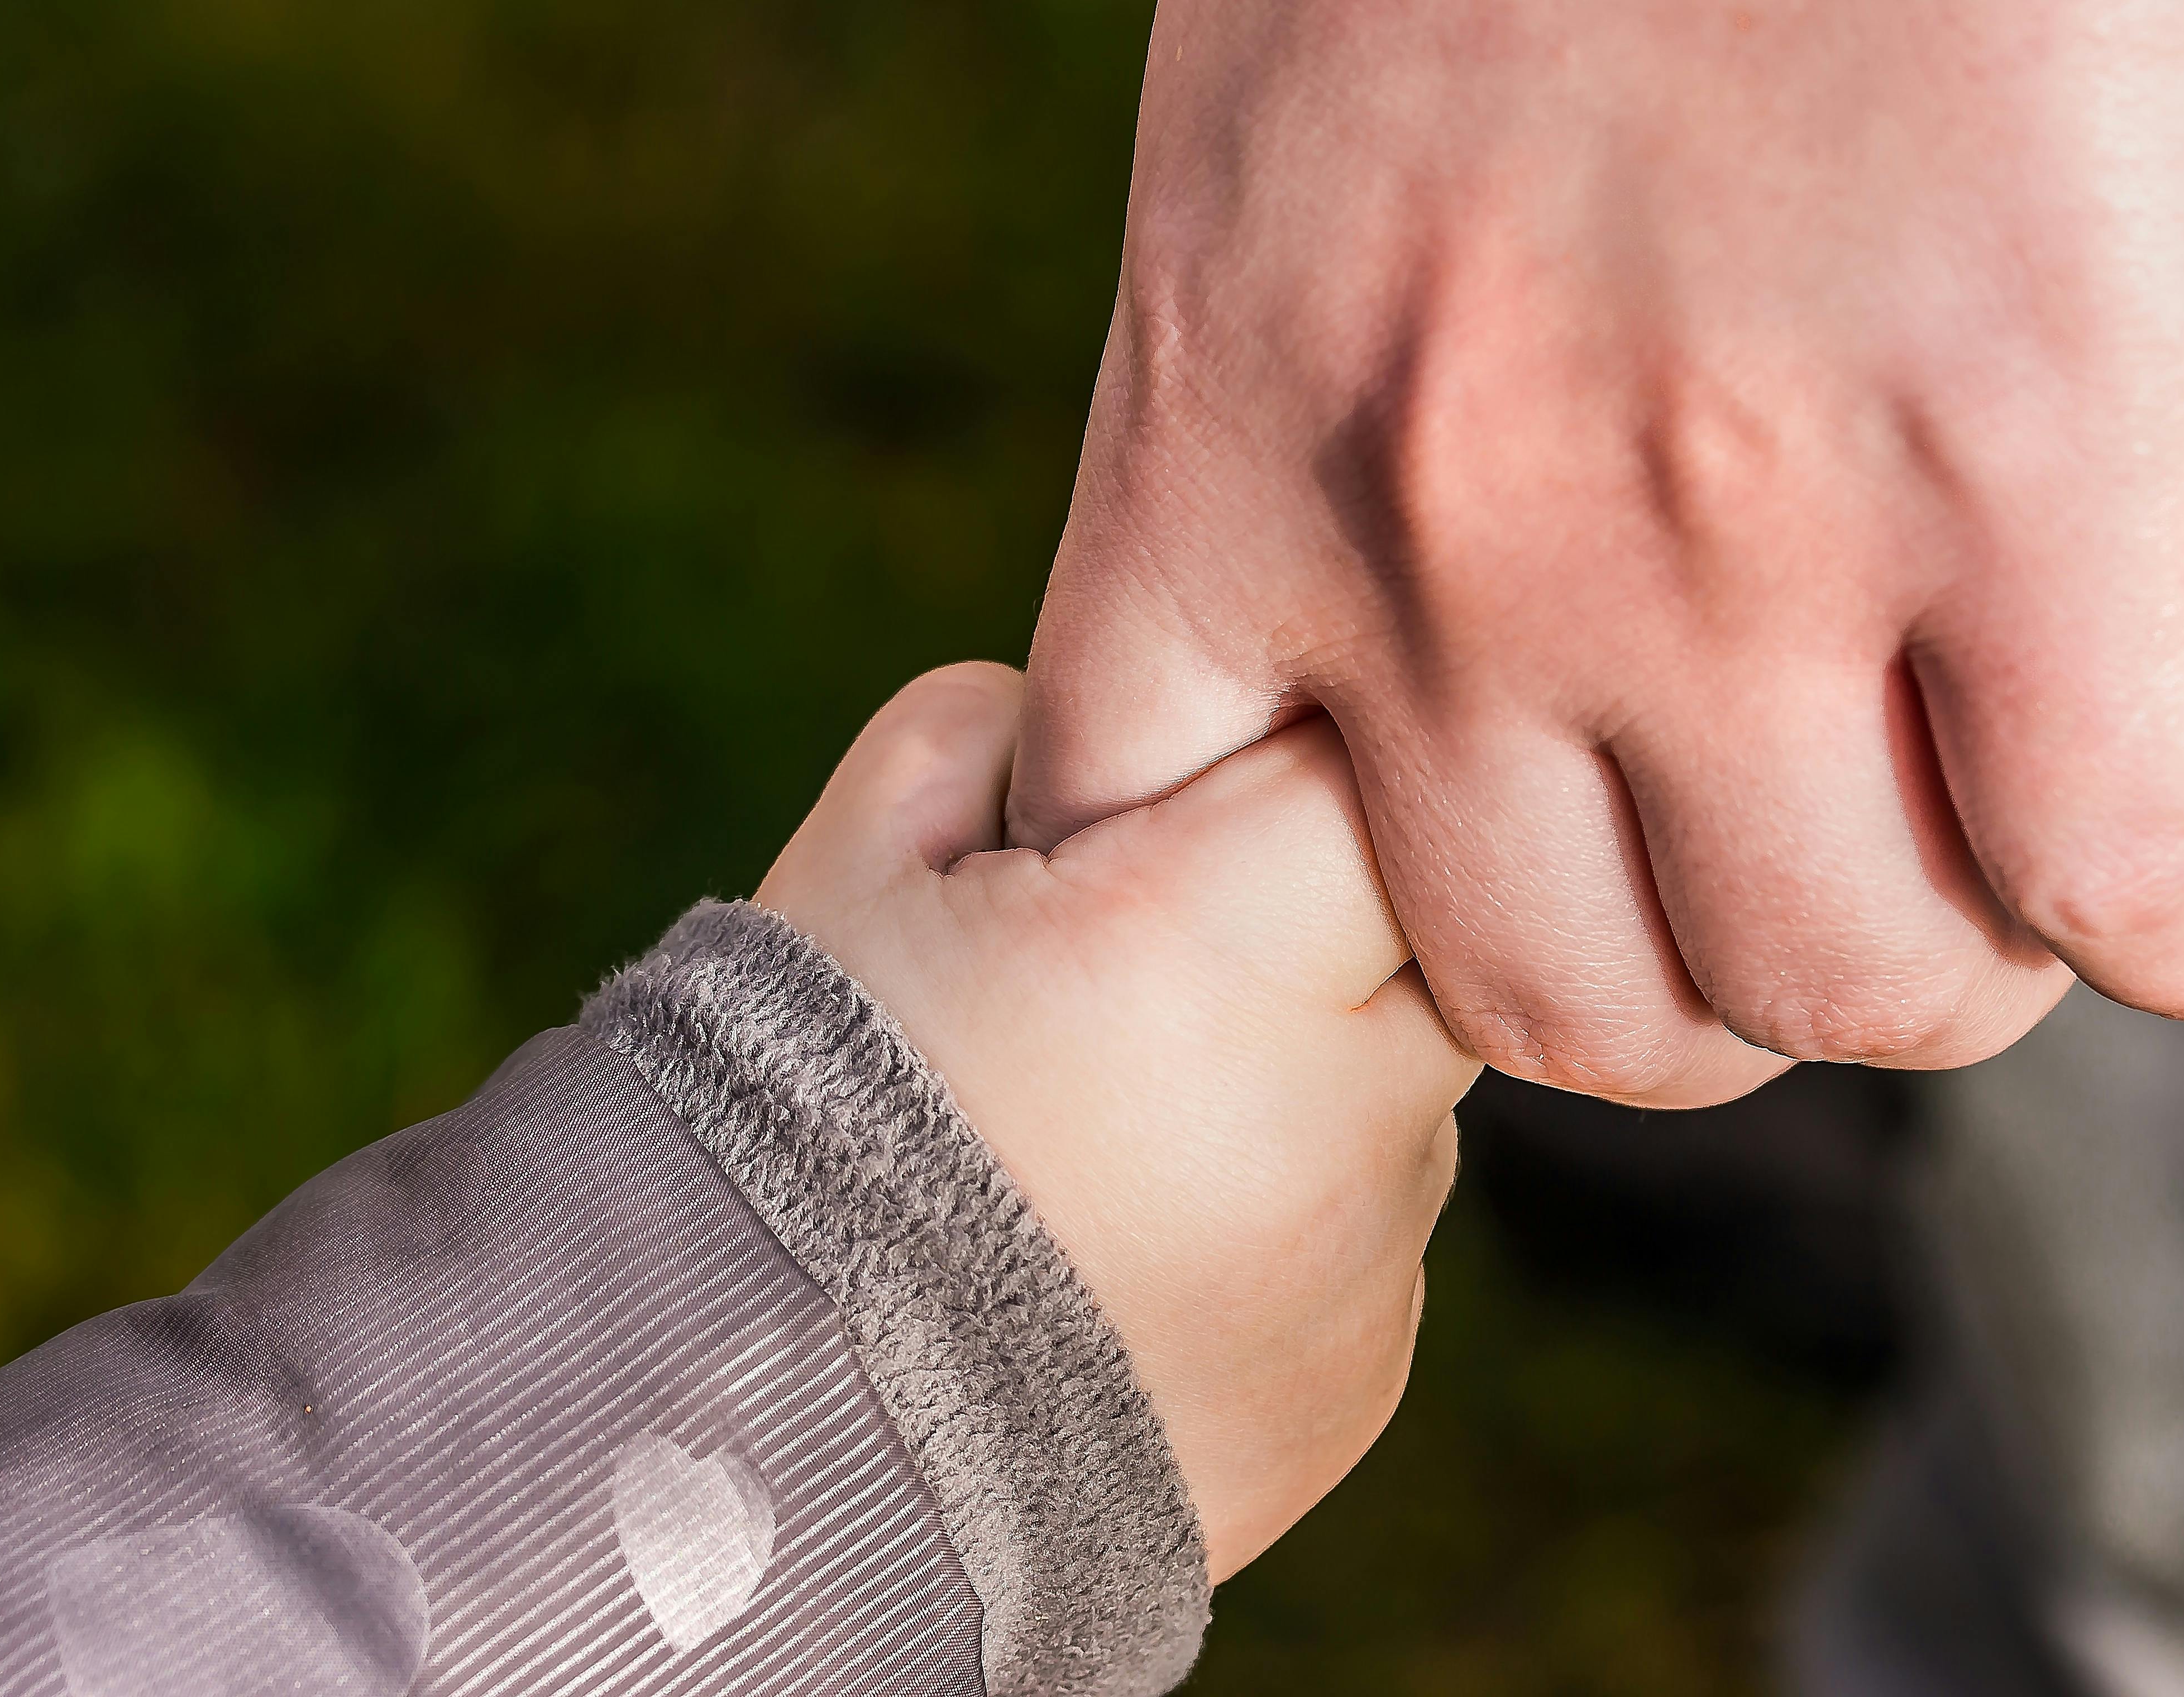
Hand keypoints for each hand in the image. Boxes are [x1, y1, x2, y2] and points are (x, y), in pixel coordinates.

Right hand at [760, 665, 1478, 1578]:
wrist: (758, 1458)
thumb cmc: (784, 1125)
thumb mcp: (851, 870)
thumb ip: (999, 733)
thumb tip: (1102, 725)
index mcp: (1215, 945)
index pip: (1367, 769)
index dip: (1274, 760)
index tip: (1181, 802)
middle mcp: (1338, 1106)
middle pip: (1425, 927)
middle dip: (1310, 912)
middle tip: (1143, 960)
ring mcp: (1367, 1259)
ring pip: (1399, 1087)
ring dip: (1295, 1072)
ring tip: (1101, 1132)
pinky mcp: (1362, 1376)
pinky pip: (1365, 1232)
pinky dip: (1277, 1217)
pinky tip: (1119, 1252)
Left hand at [1012, 0, 2183, 1103]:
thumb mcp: (1297, 105)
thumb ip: (1329, 362)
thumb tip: (1446, 536)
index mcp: (1236, 425)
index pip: (1166, 853)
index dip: (1319, 927)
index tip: (1456, 874)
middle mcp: (1454, 548)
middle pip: (1553, 996)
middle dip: (1682, 986)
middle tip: (1793, 885)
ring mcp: (1742, 547)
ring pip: (1839, 984)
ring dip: (1942, 970)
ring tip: (2018, 885)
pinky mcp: (2044, 481)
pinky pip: (2134, 881)